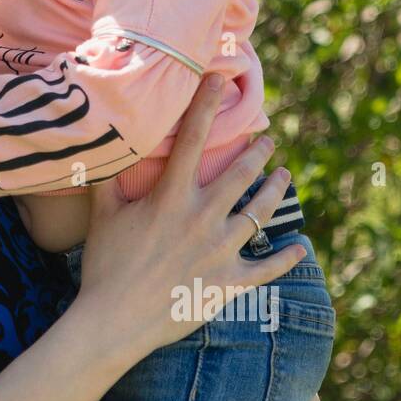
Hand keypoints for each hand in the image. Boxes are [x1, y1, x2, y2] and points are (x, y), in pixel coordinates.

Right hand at [76, 75, 305, 362]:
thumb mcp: (103, 216)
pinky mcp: (229, 282)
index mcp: (171, 198)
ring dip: (276, 190)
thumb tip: (99, 147)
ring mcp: (220, 251)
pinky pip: (268, 267)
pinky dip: (287, 257)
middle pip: (240, 174)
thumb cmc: (105, 266)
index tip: (220, 79)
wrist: (114, 321)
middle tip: (268, 140)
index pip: (191, 140)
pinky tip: (300, 247)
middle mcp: (202, 218)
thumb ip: (106, 180)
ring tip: (285, 176)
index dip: (206, 105)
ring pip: (260, 212)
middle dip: (258, 152)